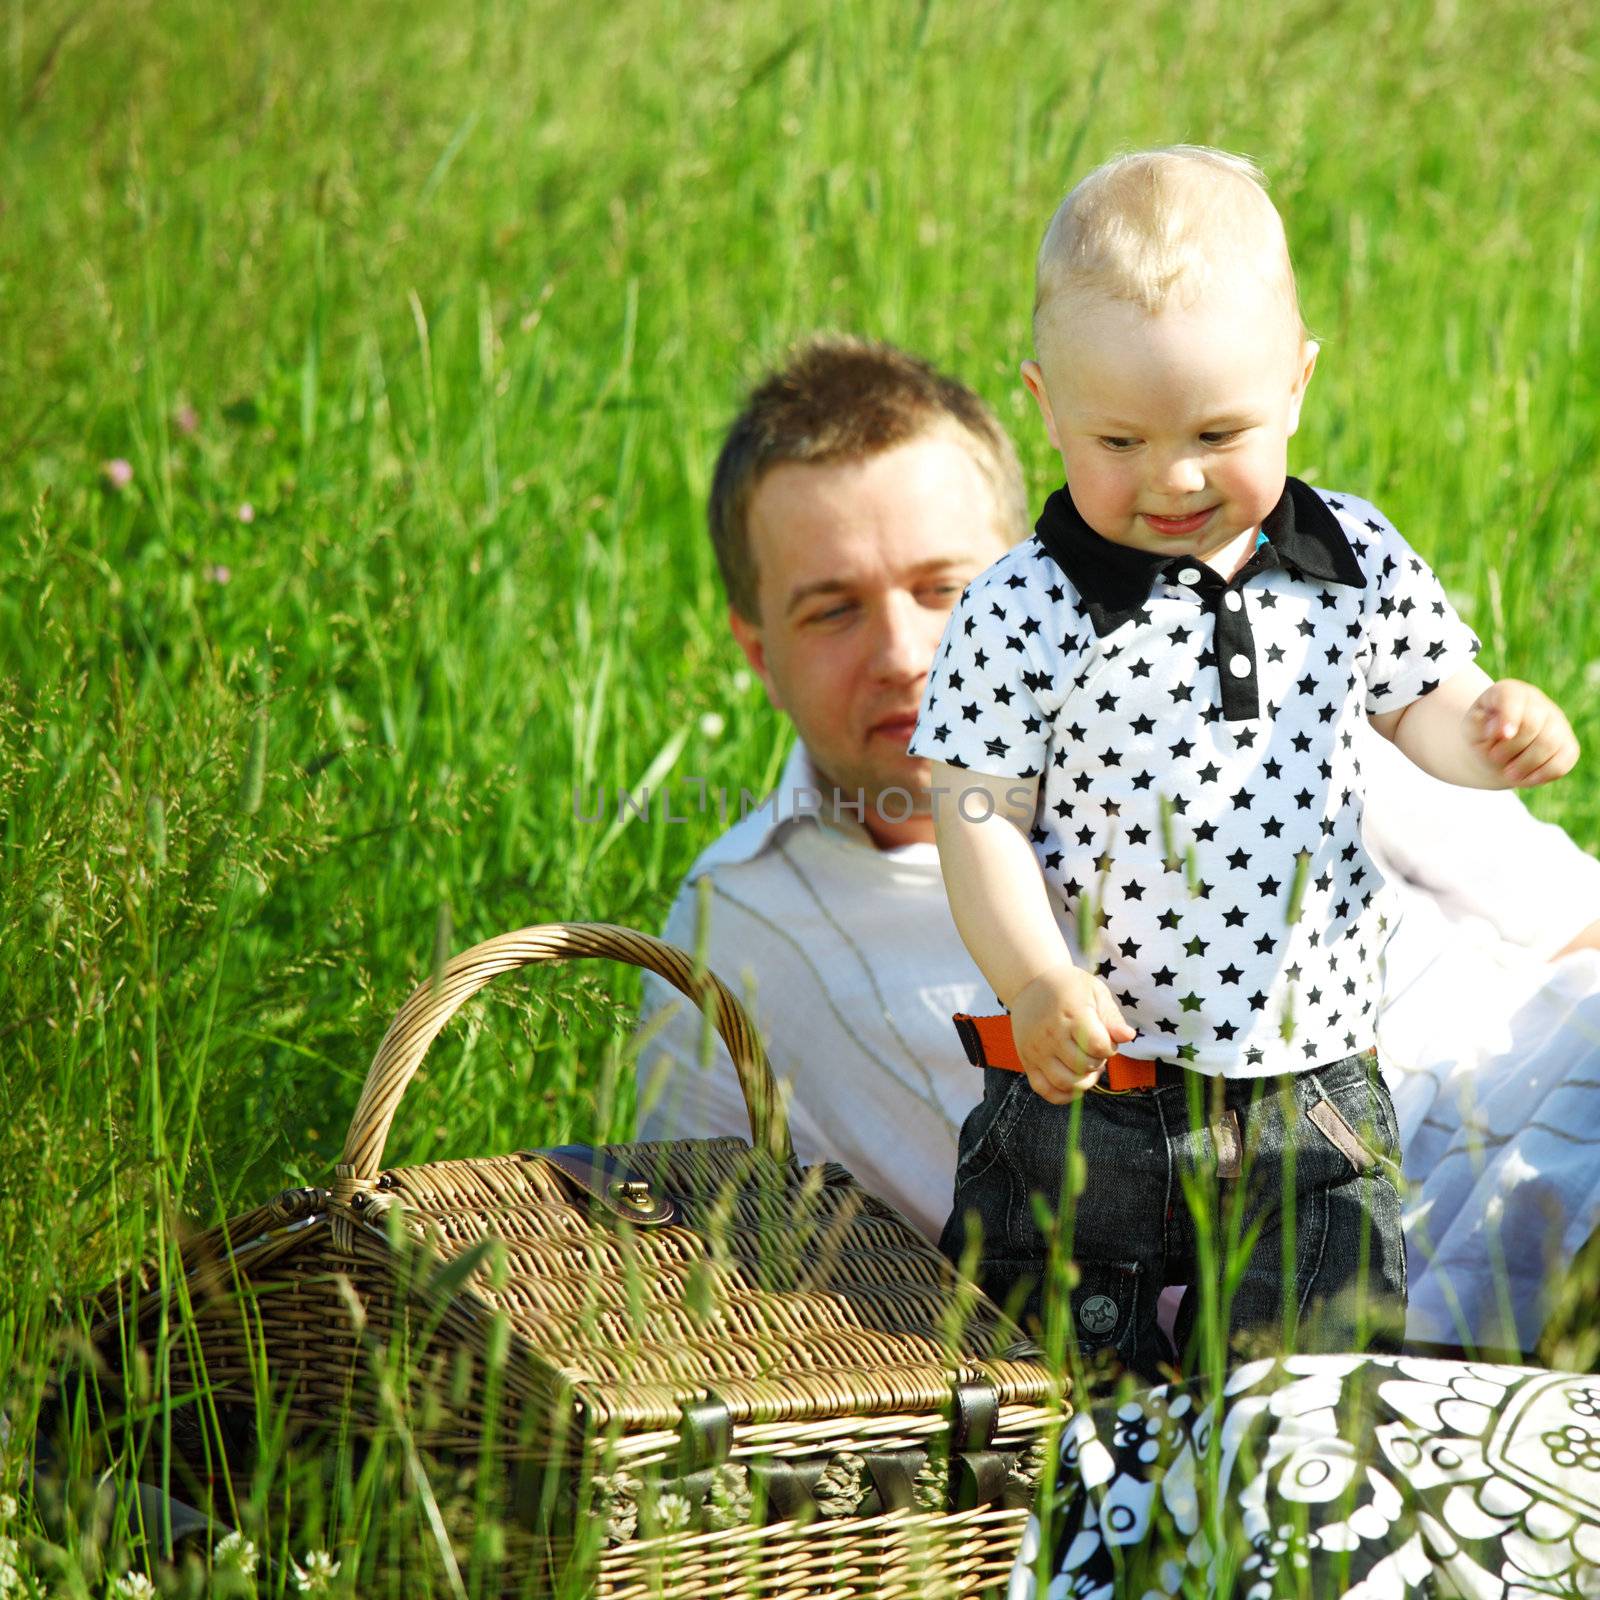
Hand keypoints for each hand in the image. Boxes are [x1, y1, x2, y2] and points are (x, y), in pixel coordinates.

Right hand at [1008, 959, 1136, 1105]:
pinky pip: (1044, 1090)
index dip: (1109, 1047)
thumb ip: (1112, 1018)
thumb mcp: (1095, 993)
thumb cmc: (1069, 988)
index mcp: (1071, 1014)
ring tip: (1084, 1066)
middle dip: (1097, 1062)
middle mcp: (1051, 1034)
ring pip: (1065, 1082)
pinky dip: (1062, 1096)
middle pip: (1083, 1065)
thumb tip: (1128, 1037)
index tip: (1105, 1038)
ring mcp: (1036, 1049)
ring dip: (1083, 1080)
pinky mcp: (1026, 1060)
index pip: (1098, 1045)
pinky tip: (1073, 1086)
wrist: (1031, 982)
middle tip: (1094, 1050)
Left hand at [1469, 679, 1579, 787]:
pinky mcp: (1568, 745)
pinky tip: (1527, 779)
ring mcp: (1557, 723)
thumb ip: (1478, 726)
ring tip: (1508, 774)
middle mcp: (1538, 703)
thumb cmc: (1481, 735)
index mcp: (1509, 691)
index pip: (1512, 698)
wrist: (1494, 750)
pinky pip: (1564, 761)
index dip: (1509, 717)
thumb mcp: (1470, 729)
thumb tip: (1500, 730)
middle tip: (1494, 758)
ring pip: (1550, 743)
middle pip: (1532, 725)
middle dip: (1511, 748)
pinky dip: (1543, 774)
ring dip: (1526, 763)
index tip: (1502, 735)